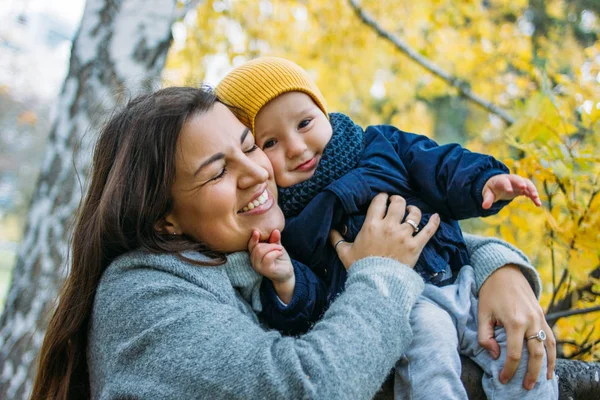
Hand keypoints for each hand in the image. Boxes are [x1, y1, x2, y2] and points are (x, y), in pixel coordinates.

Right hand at [248, 229, 294, 303]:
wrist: (286, 273)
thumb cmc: (280, 259)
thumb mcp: (276, 247)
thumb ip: (274, 239)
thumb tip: (275, 230)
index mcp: (255, 254)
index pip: (250, 245)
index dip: (252, 239)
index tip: (256, 232)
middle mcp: (254, 261)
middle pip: (257, 247)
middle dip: (269, 244)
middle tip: (278, 246)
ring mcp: (259, 266)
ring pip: (260, 251)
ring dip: (272, 247)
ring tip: (280, 249)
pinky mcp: (266, 270)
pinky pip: (267, 257)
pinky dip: (275, 252)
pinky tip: (280, 253)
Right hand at [330, 193, 439, 269]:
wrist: (376, 286)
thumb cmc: (360, 268)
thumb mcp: (344, 252)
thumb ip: (337, 239)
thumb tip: (330, 231)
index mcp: (372, 225)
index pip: (379, 201)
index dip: (382, 197)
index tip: (383, 198)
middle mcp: (389, 227)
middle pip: (398, 203)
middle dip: (398, 200)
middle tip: (397, 202)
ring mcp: (404, 236)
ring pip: (414, 215)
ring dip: (414, 210)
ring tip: (412, 211)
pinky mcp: (415, 246)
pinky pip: (428, 230)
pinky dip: (434, 222)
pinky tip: (437, 216)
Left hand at [478, 265, 555, 389]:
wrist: (504, 272)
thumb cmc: (490, 293)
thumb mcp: (482, 314)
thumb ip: (485, 336)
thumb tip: (495, 354)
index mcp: (514, 321)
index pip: (514, 354)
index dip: (509, 370)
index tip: (503, 379)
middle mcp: (531, 321)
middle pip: (536, 355)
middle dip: (531, 373)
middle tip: (525, 386)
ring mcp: (540, 318)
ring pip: (549, 347)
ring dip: (547, 365)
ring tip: (543, 380)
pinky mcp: (543, 316)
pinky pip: (552, 338)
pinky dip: (553, 352)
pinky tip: (549, 363)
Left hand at [482, 174, 540, 208]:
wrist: (498, 184)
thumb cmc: (492, 189)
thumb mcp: (488, 193)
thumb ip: (487, 199)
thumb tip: (484, 207)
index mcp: (500, 180)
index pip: (504, 181)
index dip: (506, 185)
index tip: (509, 190)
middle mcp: (511, 179)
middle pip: (517, 179)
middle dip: (520, 182)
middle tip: (523, 187)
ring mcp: (518, 183)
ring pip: (526, 183)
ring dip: (531, 189)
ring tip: (535, 197)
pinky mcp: (523, 188)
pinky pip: (530, 190)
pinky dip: (534, 196)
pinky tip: (538, 204)